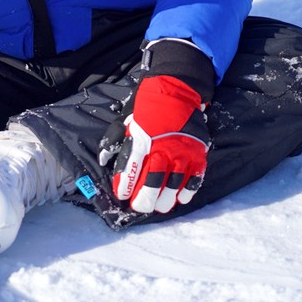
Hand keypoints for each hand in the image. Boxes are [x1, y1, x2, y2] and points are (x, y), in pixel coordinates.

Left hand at [99, 74, 208, 213]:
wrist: (176, 93)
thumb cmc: (147, 109)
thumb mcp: (125, 121)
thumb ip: (114, 141)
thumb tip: (104, 159)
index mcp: (141, 142)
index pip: (131, 170)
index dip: (125, 185)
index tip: (122, 196)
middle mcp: (162, 150)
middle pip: (153, 183)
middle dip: (145, 199)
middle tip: (140, 207)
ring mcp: (182, 154)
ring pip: (173, 185)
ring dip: (165, 199)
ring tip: (160, 207)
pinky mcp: (197, 155)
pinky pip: (194, 179)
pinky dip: (187, 191)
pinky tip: (180, 198)